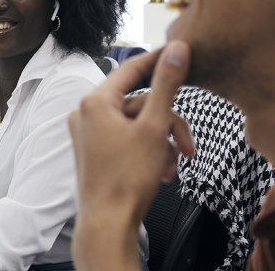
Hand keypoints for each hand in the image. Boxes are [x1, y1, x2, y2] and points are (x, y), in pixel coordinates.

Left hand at [68, 41, 193, 270]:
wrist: (108, 224)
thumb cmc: (126, 181)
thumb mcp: (154, 127)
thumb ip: (167, 85)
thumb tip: (177, 50)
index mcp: (95, 102)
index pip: (133, 68)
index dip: (159, 60)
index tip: (178, 51)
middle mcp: (86, 113)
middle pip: (141, 103)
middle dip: (168, 124)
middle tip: (187, 146)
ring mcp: (88, 133)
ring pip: (137, 123)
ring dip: (161, 142)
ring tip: (174, 165)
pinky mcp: (94, 150)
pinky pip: (127, 138)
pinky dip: (148, 150)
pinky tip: (162, 170)